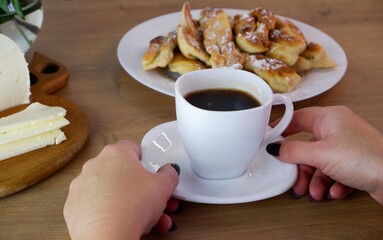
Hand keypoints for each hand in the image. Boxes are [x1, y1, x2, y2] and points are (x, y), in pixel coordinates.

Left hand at [63, 140, 179, 239]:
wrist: (106, 235)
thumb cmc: (130, 206)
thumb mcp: (163, 186)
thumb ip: (169, 174)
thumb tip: (169, 172)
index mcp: (116, 153)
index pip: (133, 148)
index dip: (147, 162)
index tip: (154, 174)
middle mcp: (95, 165)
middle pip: (124, 174)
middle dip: (143, 190)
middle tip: (156, 202)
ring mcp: (82, 186)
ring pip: (112, 192)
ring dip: (131, 204)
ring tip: (149, 221)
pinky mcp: (74, 206)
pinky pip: (98, 207)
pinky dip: (111, 214)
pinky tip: (126, 224)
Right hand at [267, 106, 382, 203]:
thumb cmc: (364, 158)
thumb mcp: (320, 154)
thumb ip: (294, 151)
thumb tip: (275, 148)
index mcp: (330, 117)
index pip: (297, 118)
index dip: (282, 128)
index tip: (269, 140)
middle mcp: (338, 129)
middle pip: (307, 145)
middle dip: (300, 166)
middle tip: (293, 179)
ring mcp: (347, 146)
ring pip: (320, 162)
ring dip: (315, 179)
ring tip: (314, 192)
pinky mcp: (355, 162)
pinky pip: (334, 171)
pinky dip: (331, 183)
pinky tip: (334, 191)